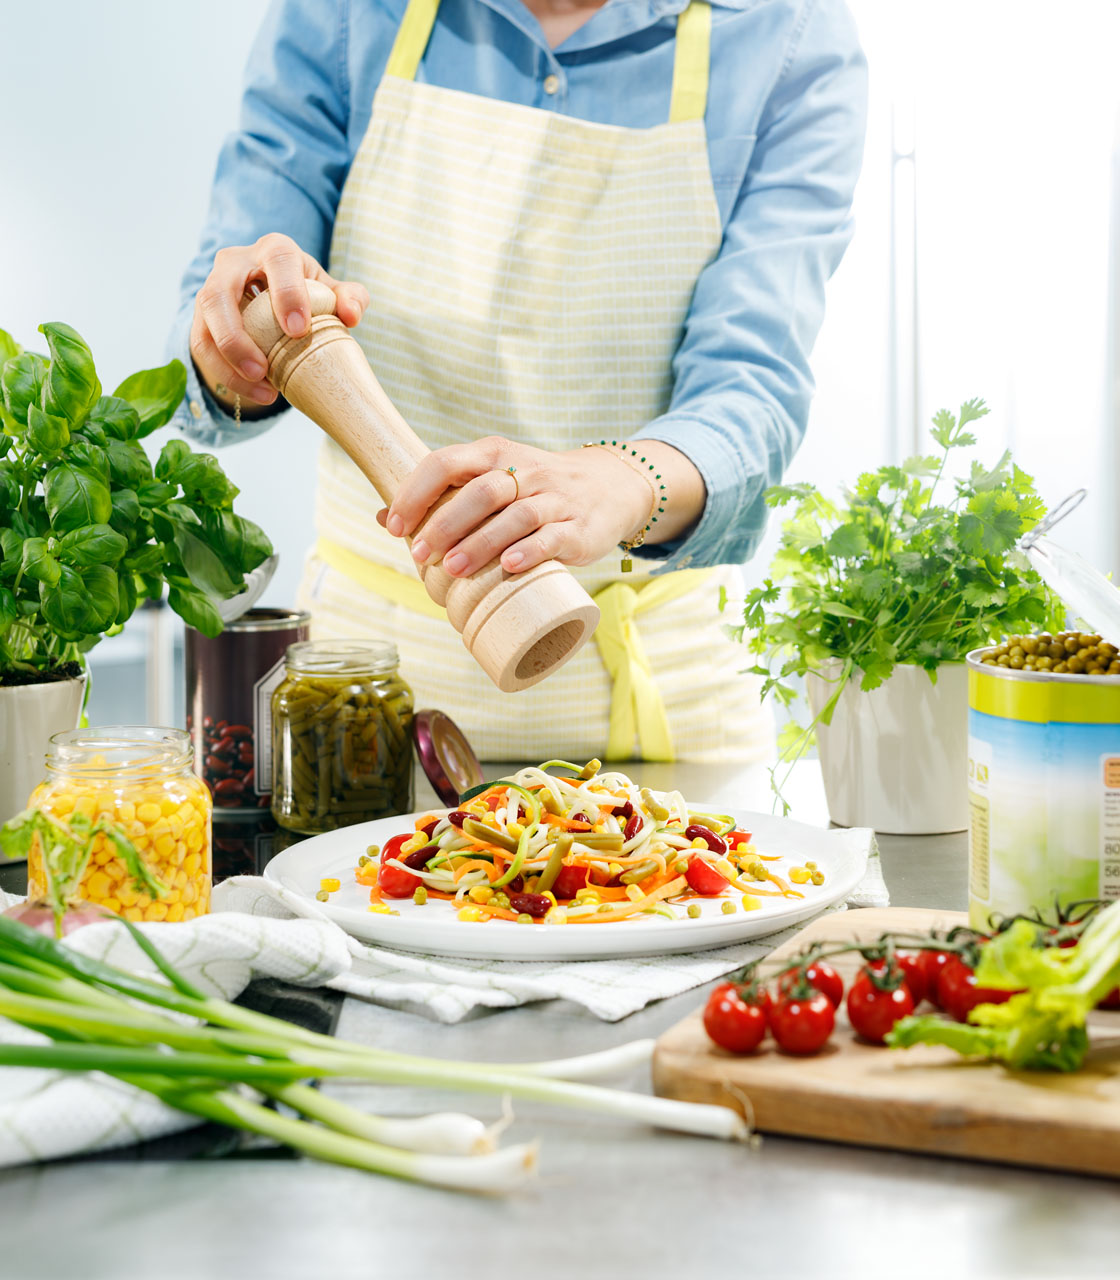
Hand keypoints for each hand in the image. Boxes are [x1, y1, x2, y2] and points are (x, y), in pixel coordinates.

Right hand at [189, 233, 369, 412]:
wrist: (277, 303)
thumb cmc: (309, 296)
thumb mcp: (333, 294)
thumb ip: (350, 298)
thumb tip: (352, 315)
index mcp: (275, 250)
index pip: (277, 259)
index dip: (287, 292)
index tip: (298, 330)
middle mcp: (236, 262)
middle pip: (220, 291)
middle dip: (236, 335)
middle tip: (263, 370)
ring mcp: (212, 288)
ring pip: (205, 322)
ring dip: (228, 360)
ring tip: (263, 390)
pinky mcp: (202, 317)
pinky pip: (202, 345)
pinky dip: (226, 373)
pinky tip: (257, 393)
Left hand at [379, 437, 699, 577]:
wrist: (610, 487)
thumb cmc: (535, 490)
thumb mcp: (492, 480)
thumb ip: (445, 496)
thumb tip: (384, 519)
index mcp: (495, 454)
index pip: (447, 462)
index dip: (415, 493)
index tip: (396, 526)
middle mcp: (524, 471)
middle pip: (480, 491)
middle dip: (445, 523)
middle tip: (421, 554)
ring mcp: (553, 499)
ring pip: (515, 516)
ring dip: (481, 543)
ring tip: (454, 570)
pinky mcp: (577, 527)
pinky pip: (551, 537)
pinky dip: (528, 551)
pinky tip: (509, 567)